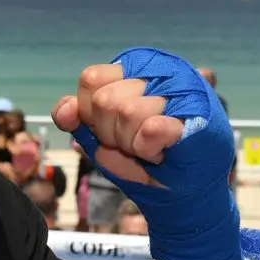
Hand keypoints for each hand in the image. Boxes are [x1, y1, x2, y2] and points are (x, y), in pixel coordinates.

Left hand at [52, 63, 187, 187]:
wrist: (182, 187)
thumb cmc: (141, 158)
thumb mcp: (102, 138)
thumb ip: (78, 119)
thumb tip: (64, 112)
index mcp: (130, 73)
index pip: (92, 79)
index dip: (90, 112)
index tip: (107, 130)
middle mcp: (155, 73)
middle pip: (105, 99)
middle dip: (109, 133)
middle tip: (130, 144)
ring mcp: (179, 90)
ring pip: (128, 112)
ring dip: (130, 144)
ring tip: (146, 150)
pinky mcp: (196, 115)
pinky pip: (152, 128)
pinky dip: (147, 149)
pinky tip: (158, 154)